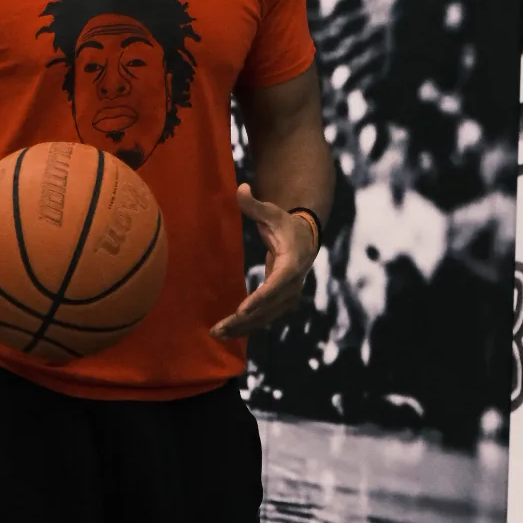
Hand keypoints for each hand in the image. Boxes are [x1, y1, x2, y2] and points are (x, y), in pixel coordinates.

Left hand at [211, 184, 318, 340]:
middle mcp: (292, 285)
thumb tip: (241, 188)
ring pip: (265, 317)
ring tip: (217, 334)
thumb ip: (254, 204)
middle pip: (268, 307)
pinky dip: (247, 326)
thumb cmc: (285, 224)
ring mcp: (288, 296)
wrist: (306, 239)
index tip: (242, 309)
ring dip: (242, 328)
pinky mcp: (281, 303)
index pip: (277, 285)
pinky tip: (227, 332)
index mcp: (292, 264)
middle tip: (219, 328)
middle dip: (244, 320)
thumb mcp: (272, 212)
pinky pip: (264, 318)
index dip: (260, 298)